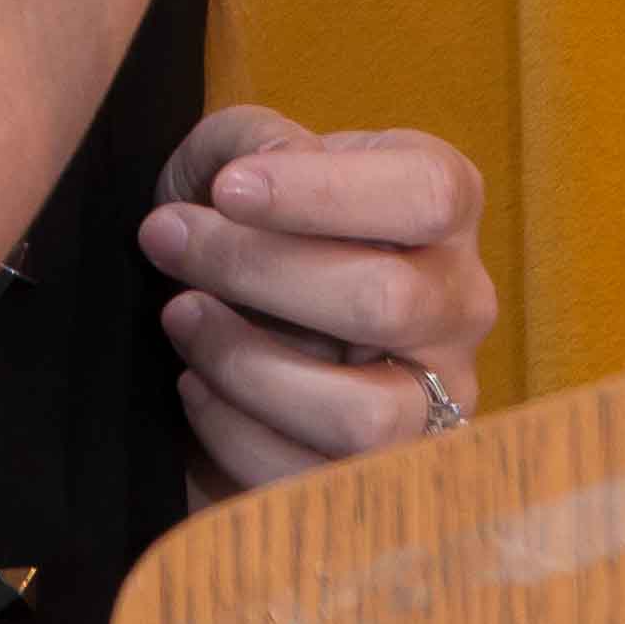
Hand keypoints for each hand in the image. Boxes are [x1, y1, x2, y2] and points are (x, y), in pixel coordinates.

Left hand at [135, 103, 496, 500]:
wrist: (227, 307)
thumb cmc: (243, 218)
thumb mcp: (236, 154)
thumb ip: (251, 139)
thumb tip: (273, 165)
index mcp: (440, 206)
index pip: (428, 194)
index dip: (326, 191)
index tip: (226, 189)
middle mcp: (459, 306)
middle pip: (387, 302)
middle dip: (256, 270)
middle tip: (165, 238)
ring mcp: (437, 403)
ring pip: (365, 414)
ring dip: (248, 365)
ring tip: (179, 316)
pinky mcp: (388, 481)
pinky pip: (319, 484)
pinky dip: (237, 435)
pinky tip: (194, 387)